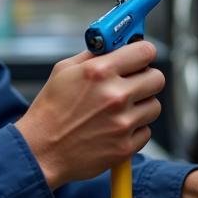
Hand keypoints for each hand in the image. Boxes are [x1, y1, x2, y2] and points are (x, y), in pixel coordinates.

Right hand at [16, 41, 163, 188]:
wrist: (40, 152)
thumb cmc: (50, 110)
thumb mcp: (64, 71)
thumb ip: (94, 56)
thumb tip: (116, 46)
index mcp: (100, 71)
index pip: (145, 51)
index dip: (144, 52)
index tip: (140, 57)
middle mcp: (115, 95)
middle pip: (157, 78)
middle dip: (146, 79)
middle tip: (133, 84)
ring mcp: (122, 123)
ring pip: (154, 106)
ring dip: (141, 106)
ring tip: (119, 110)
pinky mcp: (125, 147)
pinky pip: (146, 131)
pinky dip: (134, 130)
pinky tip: (114, 129)